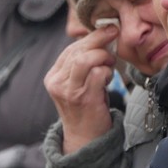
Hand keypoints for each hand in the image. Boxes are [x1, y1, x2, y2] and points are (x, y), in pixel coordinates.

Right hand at [44, 23, 117, 154]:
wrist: (85, 138)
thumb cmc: (86, 107)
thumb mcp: (78, 83)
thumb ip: (82, 63)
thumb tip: (102, 36)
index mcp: (53, 76)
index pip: (70, 49)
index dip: (90, 37)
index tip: (107, 29)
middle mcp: (57, 83)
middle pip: (77, 50)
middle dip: (99, 39)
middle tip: (114, 33)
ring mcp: (69, 91)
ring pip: (85, 59)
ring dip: (103, 57)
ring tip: (109, 64)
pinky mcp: (84, 98)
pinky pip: (98, 74)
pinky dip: (107, 72)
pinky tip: (109, 79)